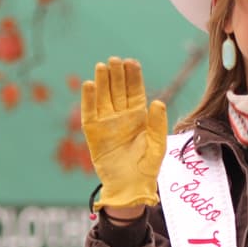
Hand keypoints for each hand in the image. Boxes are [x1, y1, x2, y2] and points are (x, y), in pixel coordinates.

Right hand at [81, 57, 168, 209]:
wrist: (130, 186)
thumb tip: (158, 101)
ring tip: (102, 66)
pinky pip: (89, 112)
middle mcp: (122, 116)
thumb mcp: (157, 144)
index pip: (135, 91)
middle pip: (118, 90)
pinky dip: (89, 99)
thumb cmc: (147, 167)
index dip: (133, 77)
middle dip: (117, 75)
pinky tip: (89, 84)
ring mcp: (106, 123)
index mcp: (139, 116)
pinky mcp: (93, 133)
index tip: (132, 62)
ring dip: (103, 82)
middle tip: (115, 59)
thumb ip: (157, 123)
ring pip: (103, 97)